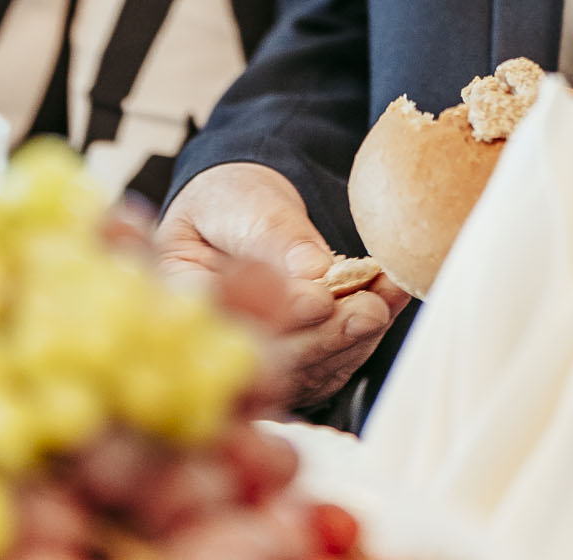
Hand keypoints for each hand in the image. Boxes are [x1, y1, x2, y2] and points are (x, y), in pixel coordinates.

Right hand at [157, 161, 409, 411]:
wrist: (245, 209)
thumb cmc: (231, 202)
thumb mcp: (242, 201)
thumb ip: (272, 231)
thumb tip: (313, 267)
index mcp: (183, 308)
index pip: (228, 327)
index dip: (274, 321)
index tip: (317, 301)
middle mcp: (217, 349)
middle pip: (272, 362)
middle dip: (326, 337)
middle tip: (368, 309)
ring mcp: (256, 365)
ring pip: (308, 371)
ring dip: (355, 337)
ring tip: (389, 297)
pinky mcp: (294, 368)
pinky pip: (331, 365)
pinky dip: (365, 336)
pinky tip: (390, 301)